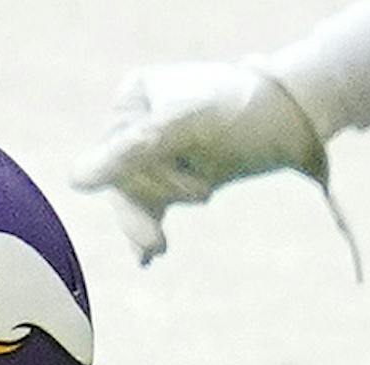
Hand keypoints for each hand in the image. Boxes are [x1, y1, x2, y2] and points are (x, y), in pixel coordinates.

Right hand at [70, 62, 326, 261]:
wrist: (294, 123)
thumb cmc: (245, 113)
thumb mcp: (189, 126)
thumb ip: (133, 150)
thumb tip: (75, 181)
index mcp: (133, 99)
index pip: (114, 155)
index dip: (146, 179)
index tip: (199, 186)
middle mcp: (136, 123)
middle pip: (122, 180)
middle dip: (160, 196)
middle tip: (195, 206)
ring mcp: (151, 153)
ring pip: (133, 201)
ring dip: (150, 221)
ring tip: (160, 248)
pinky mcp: (169, 178)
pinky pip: (146, 212)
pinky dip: (145, 235)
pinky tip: (145, 260)